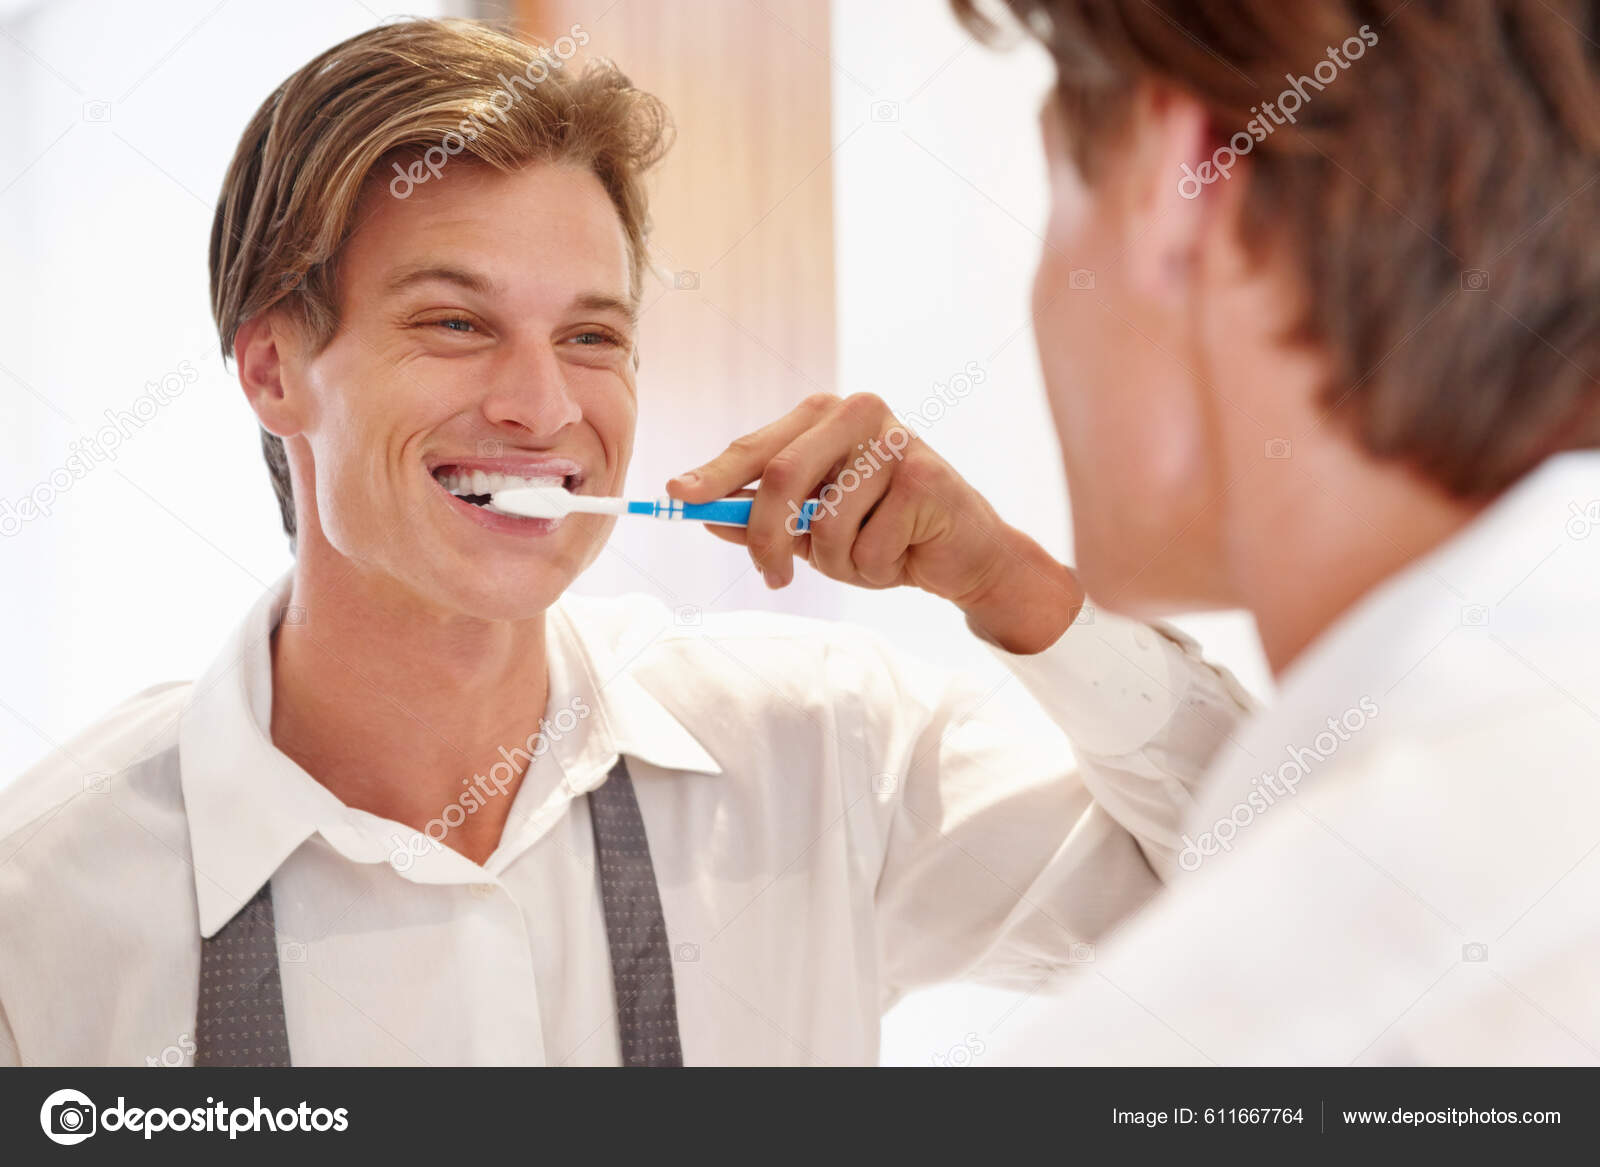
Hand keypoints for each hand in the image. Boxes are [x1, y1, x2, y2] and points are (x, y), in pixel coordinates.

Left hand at [667, 393, 1082, 652]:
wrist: (965, 553)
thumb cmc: (886, 532)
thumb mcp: (815, 528)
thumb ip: (764, 516)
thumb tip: (704, 515)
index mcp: (823, 416)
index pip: (755, 447)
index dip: (713, 476)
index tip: (676, 497)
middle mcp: (857, 412)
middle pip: (781, 477)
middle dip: (767, 538)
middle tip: (774, 578)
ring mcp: (893, 440)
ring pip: (825, 523)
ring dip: (840, 562)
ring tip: (871, 555)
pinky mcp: (924, 476)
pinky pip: (868, 544)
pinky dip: (877, 567)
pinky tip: (904, 552)